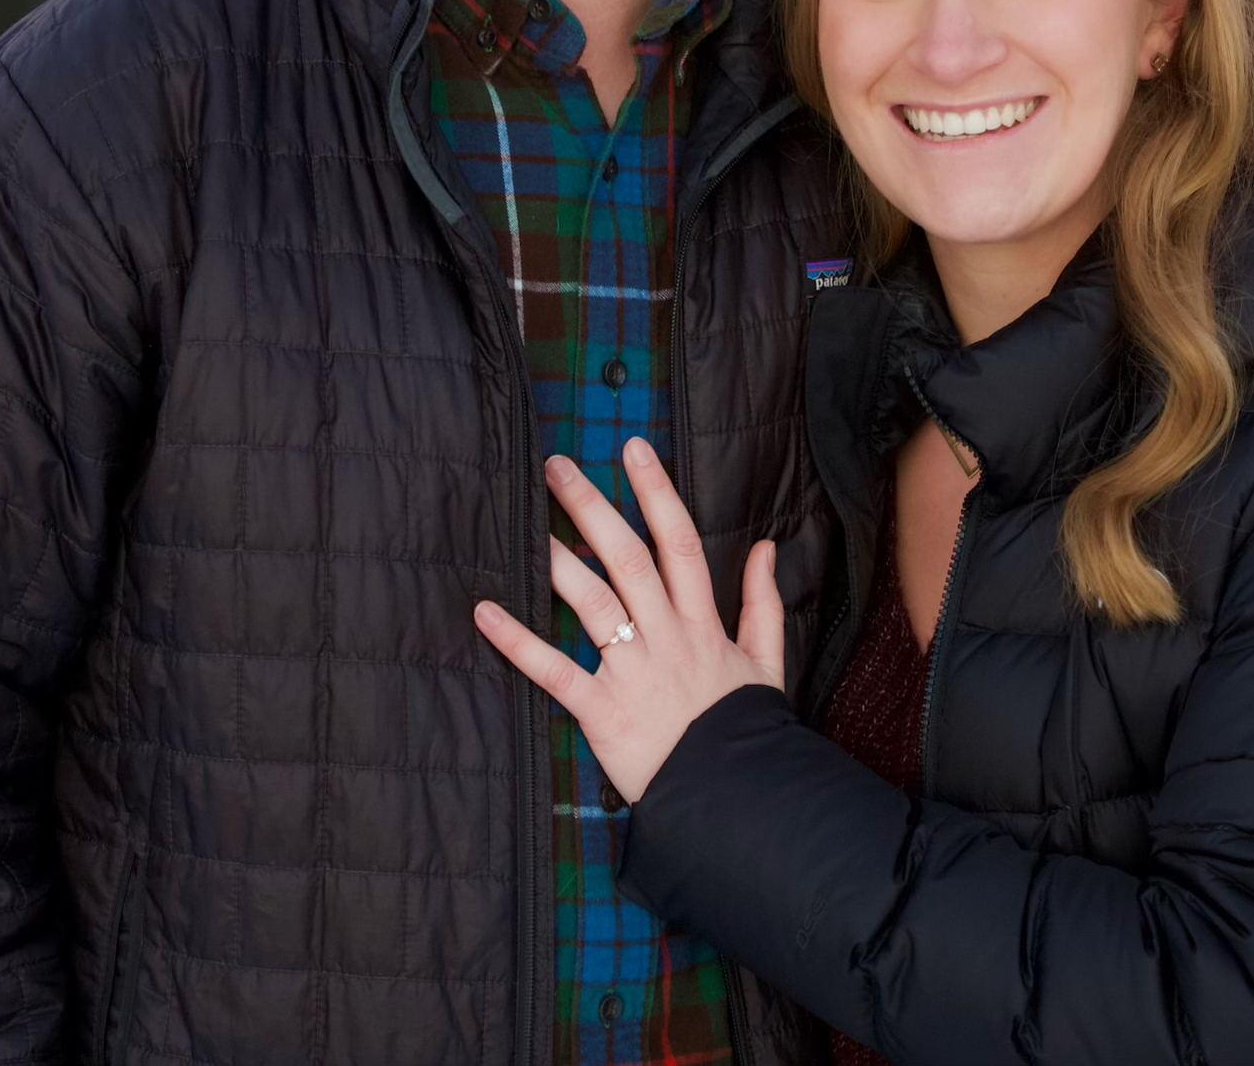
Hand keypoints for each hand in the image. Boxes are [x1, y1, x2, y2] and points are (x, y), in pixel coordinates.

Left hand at [472, 435, 784, 802]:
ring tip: (524, 523)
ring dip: (556, 560)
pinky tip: (487, 612)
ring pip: (592, 603)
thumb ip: (763, 601)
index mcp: (702, 622)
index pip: (678, 542)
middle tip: (556, 467)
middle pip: (626, 559)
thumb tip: (766, 546)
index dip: (656, 492)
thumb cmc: (743, 730)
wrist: (732, 803)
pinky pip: (555, 672)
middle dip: (591, 507)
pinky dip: (519, 643)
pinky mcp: (602, 713)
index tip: (633, 449)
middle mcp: (665, 637)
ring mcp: (632, 672)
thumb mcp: (766, 662)